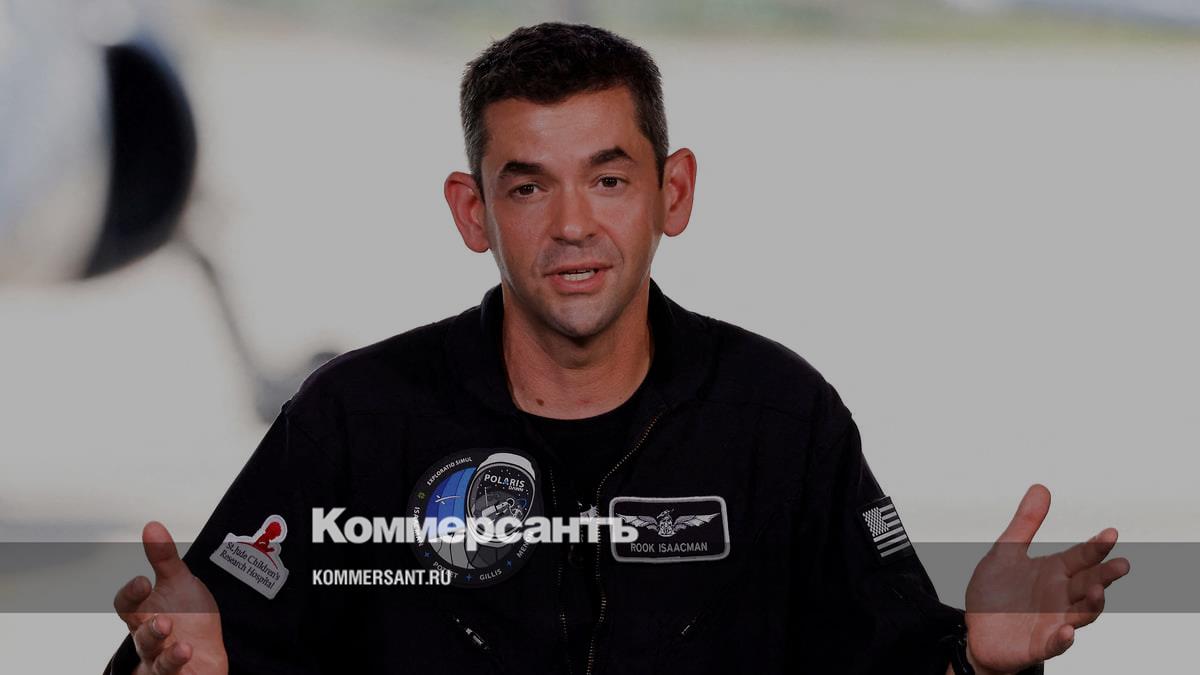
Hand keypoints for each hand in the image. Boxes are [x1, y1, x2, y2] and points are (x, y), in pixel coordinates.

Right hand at [113, 522, 227, 674]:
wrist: (207, 651)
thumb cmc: (189, 617)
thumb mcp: (180, 583)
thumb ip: (165, 558)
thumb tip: (152, 526)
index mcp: (147, 613)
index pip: (127, 605)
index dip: (131, 594)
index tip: (143, 581)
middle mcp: (150, 638)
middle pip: (140, 635)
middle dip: (149, 629)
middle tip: (164, 620)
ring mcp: (161, 659)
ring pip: (154, 658)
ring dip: (165, 652)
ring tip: (180, 645)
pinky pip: (171, 673)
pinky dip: (176, 665)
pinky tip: (187, 654)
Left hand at [963, 484, 1129, 674]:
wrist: (976, 631)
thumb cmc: (996, 594)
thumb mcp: (1006, 553)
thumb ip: (1025, 524)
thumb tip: (1041, 487)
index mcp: (1055, 573)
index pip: (1081, 557)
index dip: (1095, 547)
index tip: (1111, 533)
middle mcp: (1060, 597)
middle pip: (1089, 584)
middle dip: (1105, 576)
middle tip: (1121, 565)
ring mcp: (1053, 622)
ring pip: (1081, 615)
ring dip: (1092, 605)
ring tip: (1097, 591)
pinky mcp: (1039, 645)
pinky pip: (1054, 645)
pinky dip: (1062, 640)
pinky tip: (1066, 632)